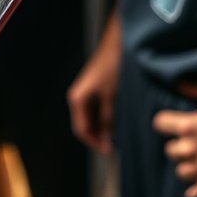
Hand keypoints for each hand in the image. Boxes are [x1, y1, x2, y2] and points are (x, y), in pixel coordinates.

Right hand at [67, 16, 121, 152]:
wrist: (118, 44)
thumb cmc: (113, 69)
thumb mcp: (112, 97)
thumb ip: (108, 119)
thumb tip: (107, 139)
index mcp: (77, 99)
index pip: (81, 129)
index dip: (95, 143)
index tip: (109, 152)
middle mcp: (78, 97)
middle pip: (85, 124)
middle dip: (98, 137)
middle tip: (115, 148)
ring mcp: (86, 92)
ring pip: (91, 117)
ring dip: (103, 128)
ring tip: (119, 136)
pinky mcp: (94, 88)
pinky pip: (96, 109)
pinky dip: (105, 118)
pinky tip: (119, 120)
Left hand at [154, 85, 196, 196]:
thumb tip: (181, 83)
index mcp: (188, 126)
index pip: (159, 123)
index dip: (167, 124)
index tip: (174, 126)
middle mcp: (190, 148)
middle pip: (170, 150)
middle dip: (180, 148)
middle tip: (196, 147)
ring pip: (181, 172)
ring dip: (189, 169)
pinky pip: (194, 195)